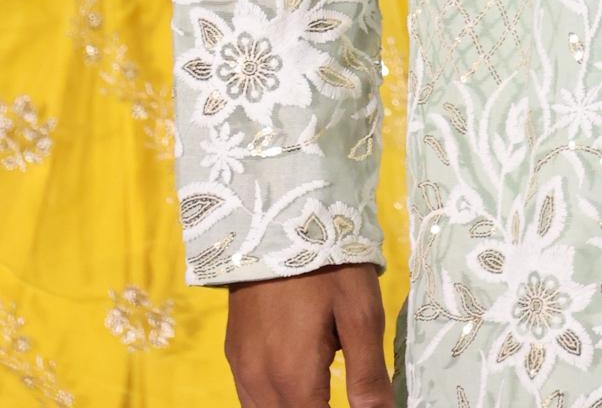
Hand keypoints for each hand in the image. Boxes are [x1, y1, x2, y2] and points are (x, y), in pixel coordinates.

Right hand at [226, 264, 391, 407]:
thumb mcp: (360, 313)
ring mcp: (241, 367)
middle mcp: (259, 383)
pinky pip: (250, 398)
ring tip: (320, 396)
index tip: (359, 407)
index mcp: (294, 380)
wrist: (275, 214)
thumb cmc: (326, 261)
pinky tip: (294, 387)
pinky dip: (273, 403)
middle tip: (336, 395)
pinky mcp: (233, 351)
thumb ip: (368, 375)